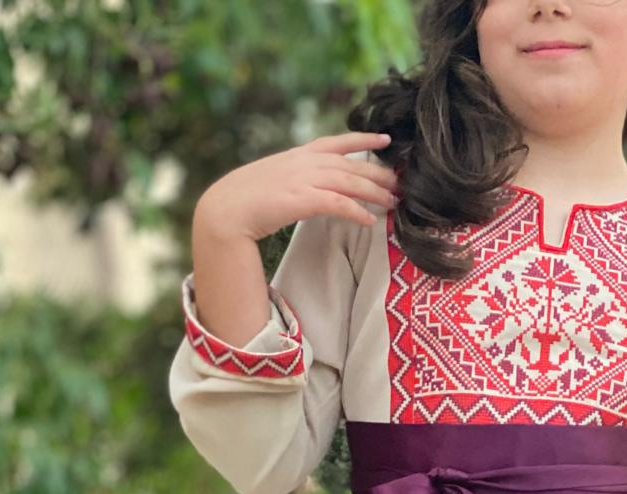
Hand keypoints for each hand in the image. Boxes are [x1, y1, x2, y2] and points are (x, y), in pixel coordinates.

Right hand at [194, 130, 400, 242]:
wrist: (225, 209)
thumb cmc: (248, 200)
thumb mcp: (276, 180)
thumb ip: (298, 179)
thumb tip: (314, 189)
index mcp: (299, 155)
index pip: (337, 141)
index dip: (363, 139)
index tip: (385, 138)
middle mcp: (304, 162)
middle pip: (351, 164)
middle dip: (378, 173)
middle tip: (400, 183)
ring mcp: (303, 179)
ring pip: (349, 182)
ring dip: (374, 192)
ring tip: (393, 203)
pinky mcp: (301, 200)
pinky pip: (337, 204)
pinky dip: (356, 212)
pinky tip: (370, 221)